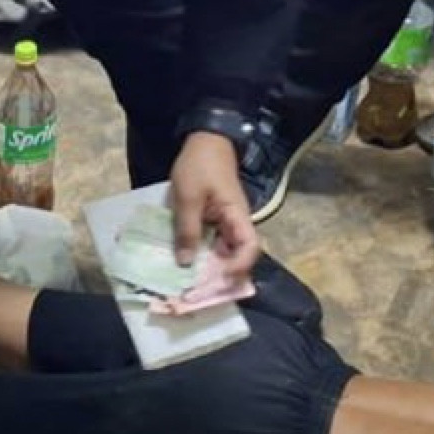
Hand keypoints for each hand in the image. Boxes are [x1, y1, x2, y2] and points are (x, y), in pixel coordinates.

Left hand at [168, 131, 261, 273]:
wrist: (204, 140)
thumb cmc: (199, 166)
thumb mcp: (187, 198)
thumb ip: (187, 230)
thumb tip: (185, 263)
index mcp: (238, 216)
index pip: (249, 248)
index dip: (238, 267)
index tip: (218, 280)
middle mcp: (236, 224)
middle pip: (236, 257)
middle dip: (220, 277)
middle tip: (197, 293)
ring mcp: (225, 223)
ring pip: (223, 253)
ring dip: (209, 268)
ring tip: (188, 284)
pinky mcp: (214, 220)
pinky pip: (212, 243)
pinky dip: (201, 255)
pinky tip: (184, 264)